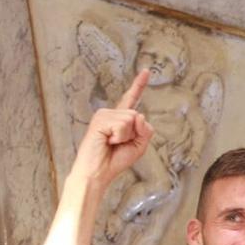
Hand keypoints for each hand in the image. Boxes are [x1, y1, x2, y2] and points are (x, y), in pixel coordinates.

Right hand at [70, 70, 153, 186]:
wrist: (98, 173)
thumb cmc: (115, 160)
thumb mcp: (139, 145)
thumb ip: (146, 130)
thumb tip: (140, 115)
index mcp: (121, 119)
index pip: (132, 99)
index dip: (139, 85)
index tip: (146, 71)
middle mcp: (111, 113)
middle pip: (138, 115)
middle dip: (135, 134)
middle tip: (118, 144)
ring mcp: (104, 115)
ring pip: (132, 119)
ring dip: (126, 136)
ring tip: (111, 143)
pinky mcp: (99, 120)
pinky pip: (123, 125)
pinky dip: (120, 137)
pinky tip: (107, 141)